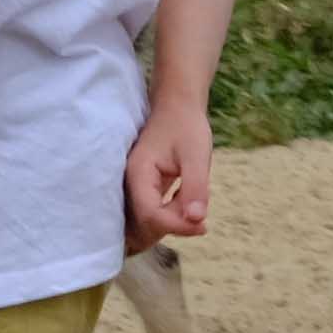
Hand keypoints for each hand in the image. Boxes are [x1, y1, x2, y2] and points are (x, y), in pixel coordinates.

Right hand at [123, 103, 215, 242]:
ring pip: (148, 221)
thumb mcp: (196, 155)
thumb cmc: (186, 126)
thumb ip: (196, 188)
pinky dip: (170, 215)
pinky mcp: (142, 189)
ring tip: (193, 204)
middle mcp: (129, 184)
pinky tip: (187, 202)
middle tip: (199, 212)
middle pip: (145, 223)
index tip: (203, 225)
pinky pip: (152, 212)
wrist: (178, 107)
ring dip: (172, 221)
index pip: (150, 215)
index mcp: (138, 174)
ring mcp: (134, 187)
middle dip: (173, 225)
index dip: (176, 226)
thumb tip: (197, 220)